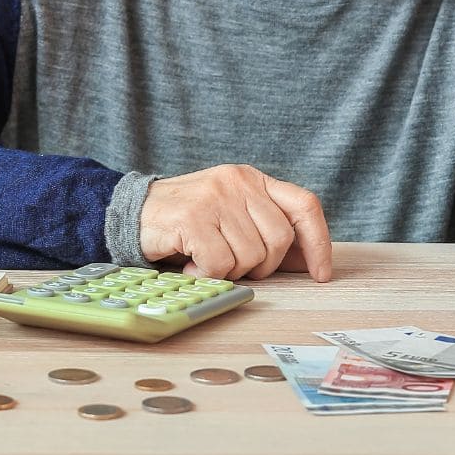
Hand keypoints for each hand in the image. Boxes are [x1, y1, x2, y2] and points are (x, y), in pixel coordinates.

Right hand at [137, 164, 334, 281]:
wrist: (133, 213)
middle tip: (232, 265)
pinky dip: (206, 275)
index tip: (321, 274)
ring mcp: (215, 198)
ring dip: (229, 271)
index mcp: (253, 179)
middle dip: (261, 266)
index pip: (305, 205)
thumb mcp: (233, 217)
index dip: (319, 242)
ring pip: (250, 257)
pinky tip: (191, 265)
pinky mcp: (193, 218)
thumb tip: (311, 263)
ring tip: (206, 260)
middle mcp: (238, 182)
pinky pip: (220, 265)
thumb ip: (268, 235)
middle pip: (279, 240)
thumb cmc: (188, 222)